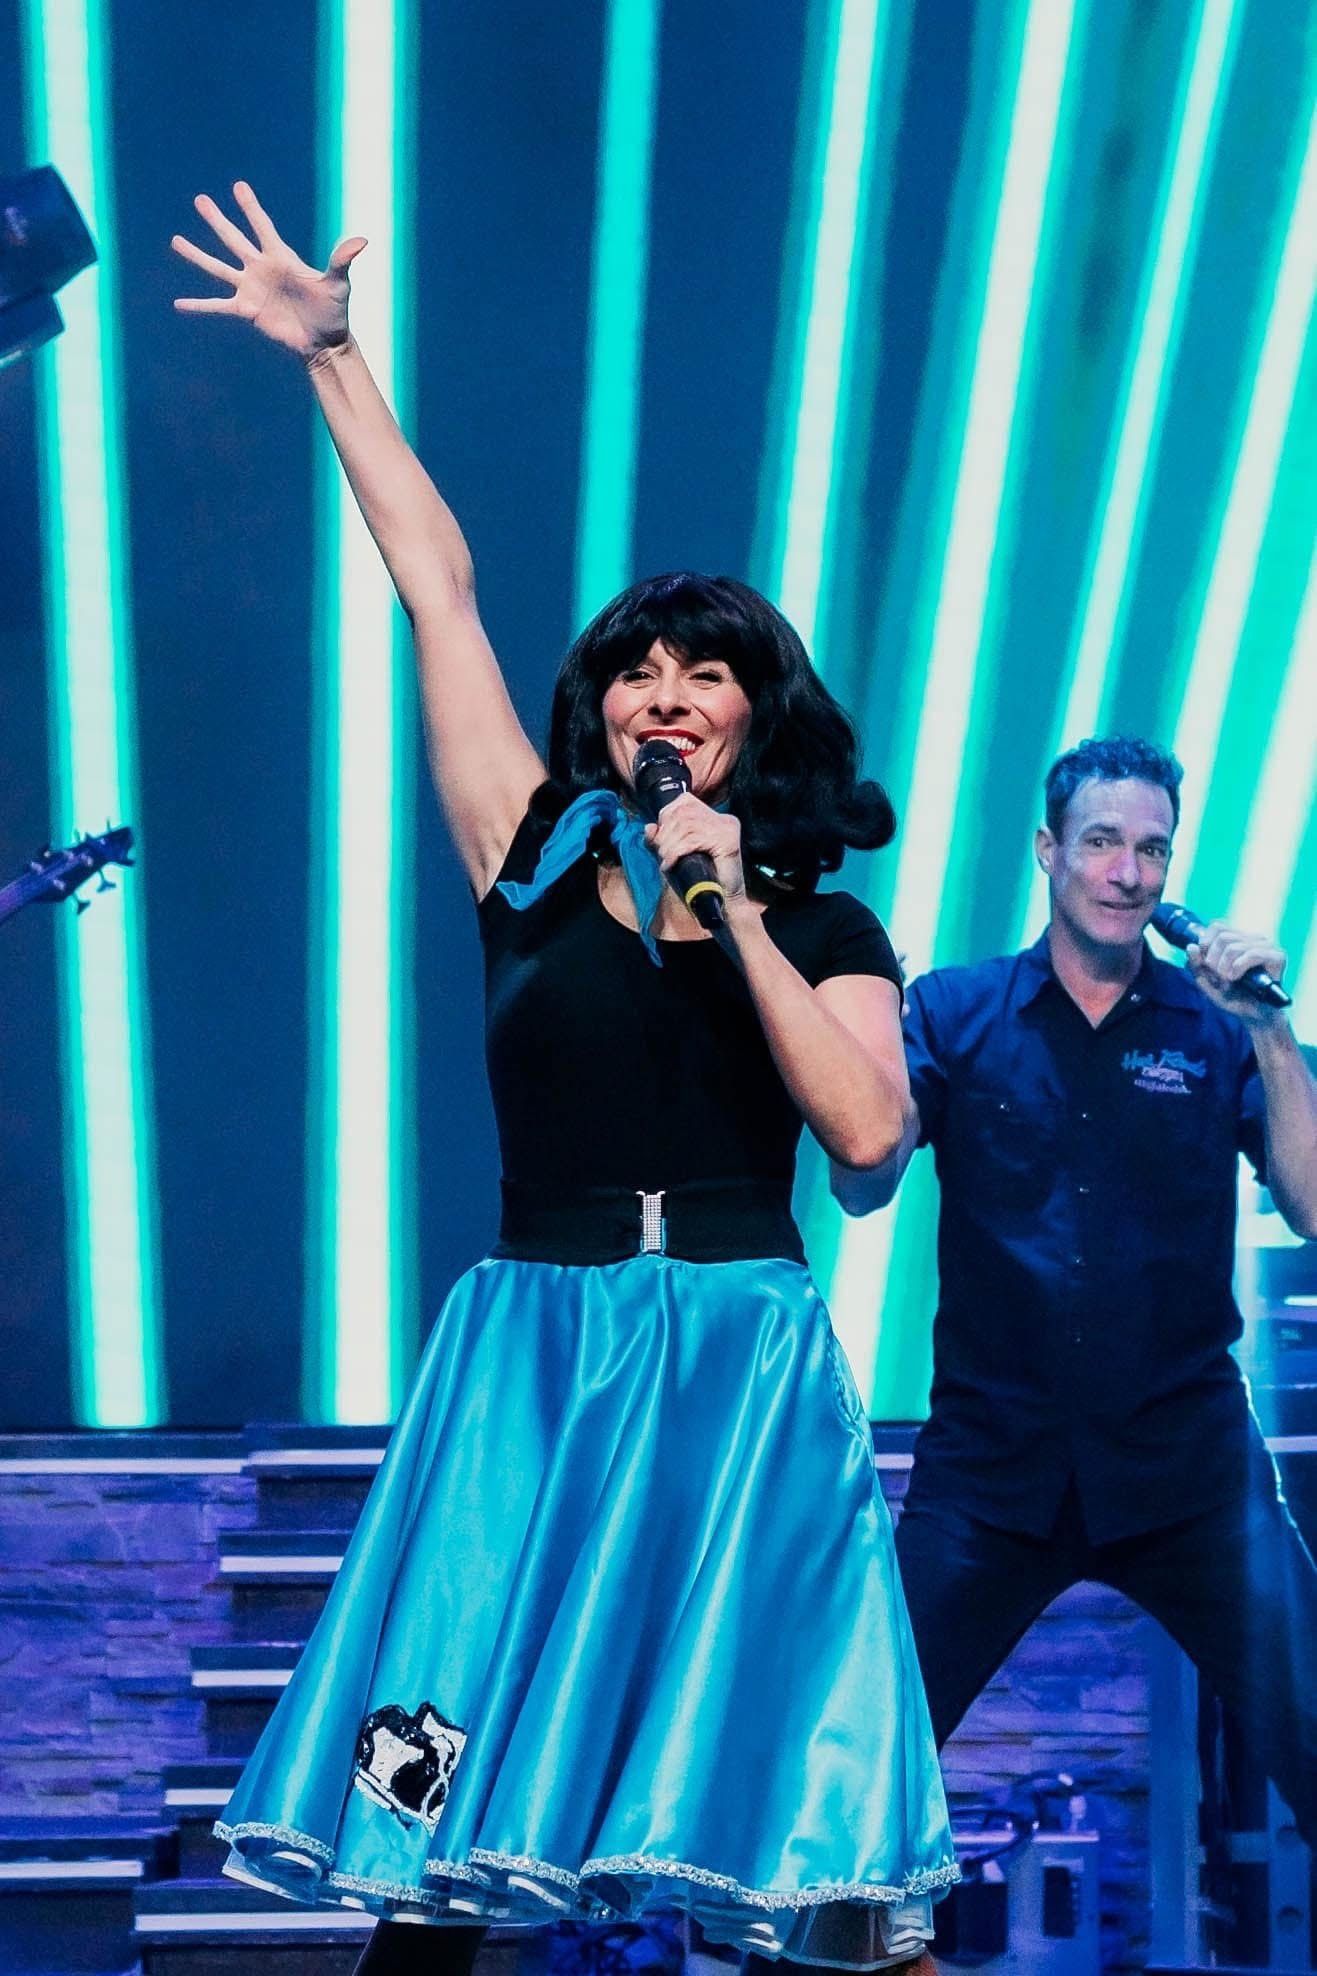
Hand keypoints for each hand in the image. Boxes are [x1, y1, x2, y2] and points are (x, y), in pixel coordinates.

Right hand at [172, 181, 365, 361]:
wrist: (324, 341)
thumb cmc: (333, 310)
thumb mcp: (338, 284)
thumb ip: (341, 261)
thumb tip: (361, 241)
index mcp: (281, 257)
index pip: (263, 226)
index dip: (251, 207)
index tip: (239, 187)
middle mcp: (262, 268)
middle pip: (234, 240)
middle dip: (217, 220)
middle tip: (200, 200)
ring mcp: (251, 288)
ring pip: (218, 268)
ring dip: (197, 256)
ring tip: (175, 241)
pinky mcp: (246, 310)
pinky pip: (217, 306)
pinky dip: (199, 306)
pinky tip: (179, 304)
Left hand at [644, 794, 747, 915]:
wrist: (722, 908)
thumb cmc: (698, 883)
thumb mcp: (673, 857)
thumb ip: (660, 841)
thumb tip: (649, 827)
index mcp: (714, 817)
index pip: (684, 802)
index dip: (666, 817)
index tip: (660, 839)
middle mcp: (723, 819)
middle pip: (684, 813)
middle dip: (665, 834)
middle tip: (661, 854)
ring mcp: (727, 828)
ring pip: (687, 826)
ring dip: (669, 845)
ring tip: (666, 862)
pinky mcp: (729, 841)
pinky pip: (694, 840)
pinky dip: (677, 852)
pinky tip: (671, 864)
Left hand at [1187, 920, 1287, 1026]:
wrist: (1254, 1016)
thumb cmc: (1233, 996)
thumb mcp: (1207, 982)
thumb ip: (1196, 965)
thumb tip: (1191, 946)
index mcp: (1238, 938)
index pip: (1218, 926)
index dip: (1206, 943)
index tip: (1205, 963)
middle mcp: (1253, 938)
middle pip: (1223, 937)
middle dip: (1213, 961)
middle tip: (1218, 977)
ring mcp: (1267, 946)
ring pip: (1234, 947)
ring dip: (1224, 968)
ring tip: (1228, 981)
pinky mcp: (1277, 956)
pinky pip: (1252, 954)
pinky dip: (1238, 968)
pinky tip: (1236, 978)